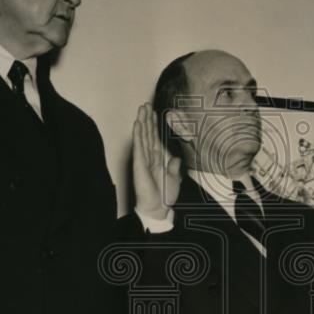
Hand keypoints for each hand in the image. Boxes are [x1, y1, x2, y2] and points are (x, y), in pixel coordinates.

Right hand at [132, 103, 181, 220]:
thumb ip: (174, 167)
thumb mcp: (174, 178)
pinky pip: (139, 146)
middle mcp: (149, 157)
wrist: (158, 208)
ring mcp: (143, 159)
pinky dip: (138, 135)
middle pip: (148, 133)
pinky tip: (137, 124)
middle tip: (145, 104)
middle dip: (147, 119)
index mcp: (157, 159)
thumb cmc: (164, 196)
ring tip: (141, 109)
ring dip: (142, 122)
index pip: (154, 138)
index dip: (154, 125)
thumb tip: (176, 159)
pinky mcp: (140, 164)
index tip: (154, 113)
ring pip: (142, 136)